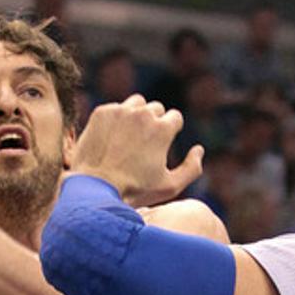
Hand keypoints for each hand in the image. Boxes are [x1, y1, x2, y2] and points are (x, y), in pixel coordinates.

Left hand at [71, 94, 203, 207]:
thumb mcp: (170, 187)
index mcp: (163, 129)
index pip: (175, 117)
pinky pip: (116, 108)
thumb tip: (198, 149)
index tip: (163, 144)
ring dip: (137, 115)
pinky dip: (117, 119)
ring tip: (131, 136)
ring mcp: (121, 111)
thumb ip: (192, 168)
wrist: (95, 188)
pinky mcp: (102, 112)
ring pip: (137, 103)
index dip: (171, 131)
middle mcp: (143, 114)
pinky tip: (113, 138)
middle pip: (157, 109)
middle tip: (145, 143)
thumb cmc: (135, 191)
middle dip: (155, 122)